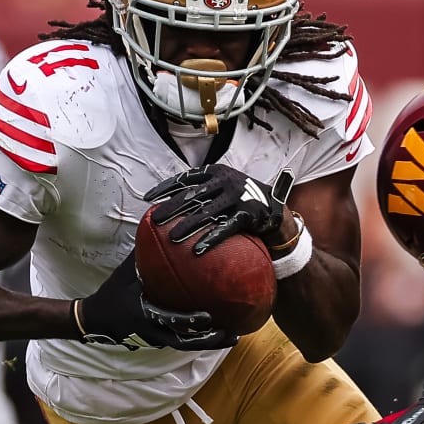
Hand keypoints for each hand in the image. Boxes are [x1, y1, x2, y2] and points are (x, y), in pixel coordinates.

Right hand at [73, 253, 231, 350]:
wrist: (94, 319)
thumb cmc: (112, 293)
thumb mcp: (125, 273)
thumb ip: (142, 255)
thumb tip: (156, 228)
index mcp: (145, 314)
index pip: (169, 320)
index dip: (189, 321)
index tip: (208, 317)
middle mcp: (152, 331)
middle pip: (184, 342)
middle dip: (208, 341)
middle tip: (231, 333)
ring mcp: (155, 339)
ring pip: (185, 346)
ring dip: (209, 343)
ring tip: (232, 336)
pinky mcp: (157, 342)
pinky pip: (180, 343)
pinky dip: (198, 340)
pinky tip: (218, 332)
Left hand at [146, 166, 292, 255]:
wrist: (275, 207)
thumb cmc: (241, 198)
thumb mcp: (223, 186)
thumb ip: (202, 190)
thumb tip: (170, 202)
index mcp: (216, 172)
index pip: (185, 178)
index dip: (165, 188)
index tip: (148, 198)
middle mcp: (225, 181)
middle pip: (192, 195)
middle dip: (171, 208)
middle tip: (154, 220)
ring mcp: (237, 197)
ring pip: (207, 212)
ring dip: (188, 226)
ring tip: (172, 239)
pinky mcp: (248, 213)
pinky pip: (226, 228)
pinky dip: (211, 239)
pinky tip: (197, 250)